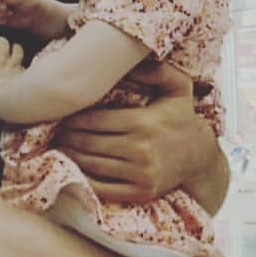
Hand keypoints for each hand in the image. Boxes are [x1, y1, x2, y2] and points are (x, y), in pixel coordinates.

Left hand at [53, 60, 201, 204]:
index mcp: (143, 123)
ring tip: (59, 146)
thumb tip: (132, 63)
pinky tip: (74, 168)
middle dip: (67, 137)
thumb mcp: (178, 86)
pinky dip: (83, 179)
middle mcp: (140, 150)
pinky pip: (102, 187)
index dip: (73, 119)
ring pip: (91, 165)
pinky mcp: (140, 193)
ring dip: (70, 156)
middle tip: (55, 131)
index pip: (94, 121)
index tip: (62, 115)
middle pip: (88, 143)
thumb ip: (157, 70)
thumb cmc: (182, 118)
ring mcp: (140, 174)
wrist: (200, 157)